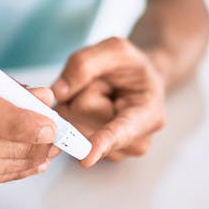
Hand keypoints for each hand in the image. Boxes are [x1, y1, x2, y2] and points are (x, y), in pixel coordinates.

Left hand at [52, 37, 165, 166]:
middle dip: (85, 92)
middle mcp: (134, 140)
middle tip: (107, 84)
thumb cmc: (132, 66)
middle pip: (84, 116)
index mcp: (149, 114)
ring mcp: (114, 151)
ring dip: (78, 101)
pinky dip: (72, 113)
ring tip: (103, 96)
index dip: (104, 142)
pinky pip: (66, 131)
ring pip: (71, 123)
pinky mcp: (93, 154)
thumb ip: (86, 64)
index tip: (87, 159)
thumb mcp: (115, 49)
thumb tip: (58, 92)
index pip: (123, 130)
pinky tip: (94, 109)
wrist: (139, 81)